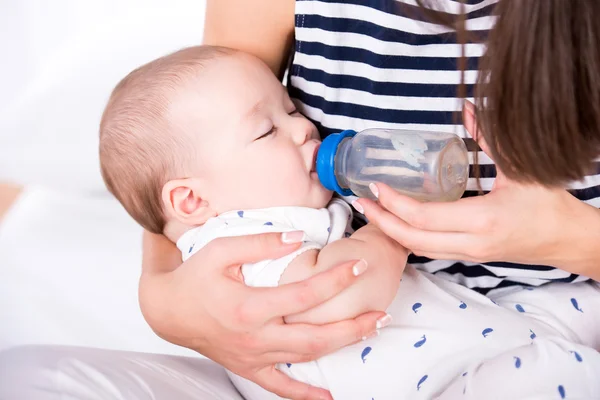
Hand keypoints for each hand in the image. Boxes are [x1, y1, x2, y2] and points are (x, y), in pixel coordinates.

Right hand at [139, 232, 385, 399]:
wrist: (168, 311)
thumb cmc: (195, 278)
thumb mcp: (221, 250)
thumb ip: (261, 243)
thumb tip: (298, 238)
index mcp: (250, 306)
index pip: (305, 294)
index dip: (336, 280)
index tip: (359, 266)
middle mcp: (256, 336)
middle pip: (315, 335)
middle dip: (353, 325)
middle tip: (382, 313)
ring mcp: (254, 357)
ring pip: (306, 358)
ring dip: (341, 347)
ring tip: (369, 333)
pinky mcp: (249, 367)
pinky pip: (280, 388)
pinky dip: (305, 394)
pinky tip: (328, 397)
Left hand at [356, 102, 597, 275]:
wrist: (567, 239)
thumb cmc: (548, 204)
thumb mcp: (520, 168)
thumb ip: (490, 138)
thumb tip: (468, 108)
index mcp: (483, 220)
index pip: (425, 218)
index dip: (395, 204)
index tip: (376, 186)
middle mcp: (471, 242)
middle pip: (413, 239)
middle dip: (382, 221)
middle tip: (360, 201)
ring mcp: (469, 253)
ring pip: (418, 249)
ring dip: (391, 231)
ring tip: (371, 210)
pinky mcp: (469, 255)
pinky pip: (430, 250)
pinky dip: (408, 237)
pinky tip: (396, 220)